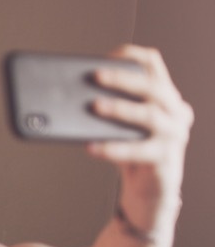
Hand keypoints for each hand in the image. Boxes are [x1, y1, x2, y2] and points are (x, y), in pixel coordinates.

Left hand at [88, 45, 192, 202]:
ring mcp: (175, 136)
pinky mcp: (166, 159)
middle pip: (153, 87)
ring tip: (94, 106)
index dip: (132, 56)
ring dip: (120, 108)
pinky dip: (113, 148)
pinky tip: (92, 147)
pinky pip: (138, 151)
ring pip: (149, 115)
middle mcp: (176, 112)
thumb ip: (109, 109)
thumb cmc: (133, 153)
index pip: (154, 65)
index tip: (108, 55)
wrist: (150, 192)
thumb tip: (70, 96)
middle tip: (96, 75)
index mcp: (166, 97)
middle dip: (123, 79)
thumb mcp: (122, 126)